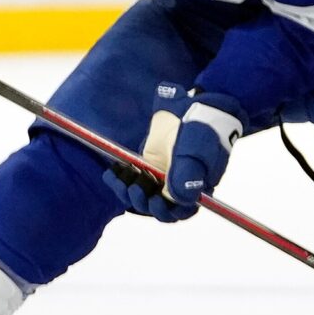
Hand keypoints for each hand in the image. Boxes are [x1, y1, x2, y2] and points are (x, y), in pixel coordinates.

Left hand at [104, 85, 242, 222]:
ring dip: (129, 193)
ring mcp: (163, 176)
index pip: (182, 211)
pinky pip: (132, 181)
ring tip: (122, 178)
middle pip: (160, 208)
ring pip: (143, 197)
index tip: (155, 200)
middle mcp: (180, 185)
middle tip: (136, 187)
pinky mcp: (148, 166)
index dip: (167, 211)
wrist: (192, 103)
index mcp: (198, 185)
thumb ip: (189, 173)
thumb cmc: (201, 126)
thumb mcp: (196, 148)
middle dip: (144, 202)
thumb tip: (179, 198)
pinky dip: (120, 181)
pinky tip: (112, 173)